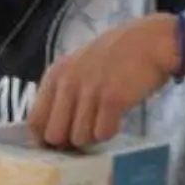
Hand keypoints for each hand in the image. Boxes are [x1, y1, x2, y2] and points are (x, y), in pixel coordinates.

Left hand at [31, 14, 178, 149]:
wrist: (150, 42)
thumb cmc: (115, 57)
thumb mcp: (78, 67)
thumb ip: (63, 92)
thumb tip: (52, 132)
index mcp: (56, 75)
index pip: (34, 120)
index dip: (44, 138)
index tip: (59, 142)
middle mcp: (68, 83)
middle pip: (54, 135)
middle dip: (69, 142)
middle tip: (85, 133)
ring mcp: (89, 91)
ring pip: (79, 138)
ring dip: (92, 137)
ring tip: (103, 121)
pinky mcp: (112, 99)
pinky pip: (102, 134)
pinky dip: (110, 132)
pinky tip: (116, 118)